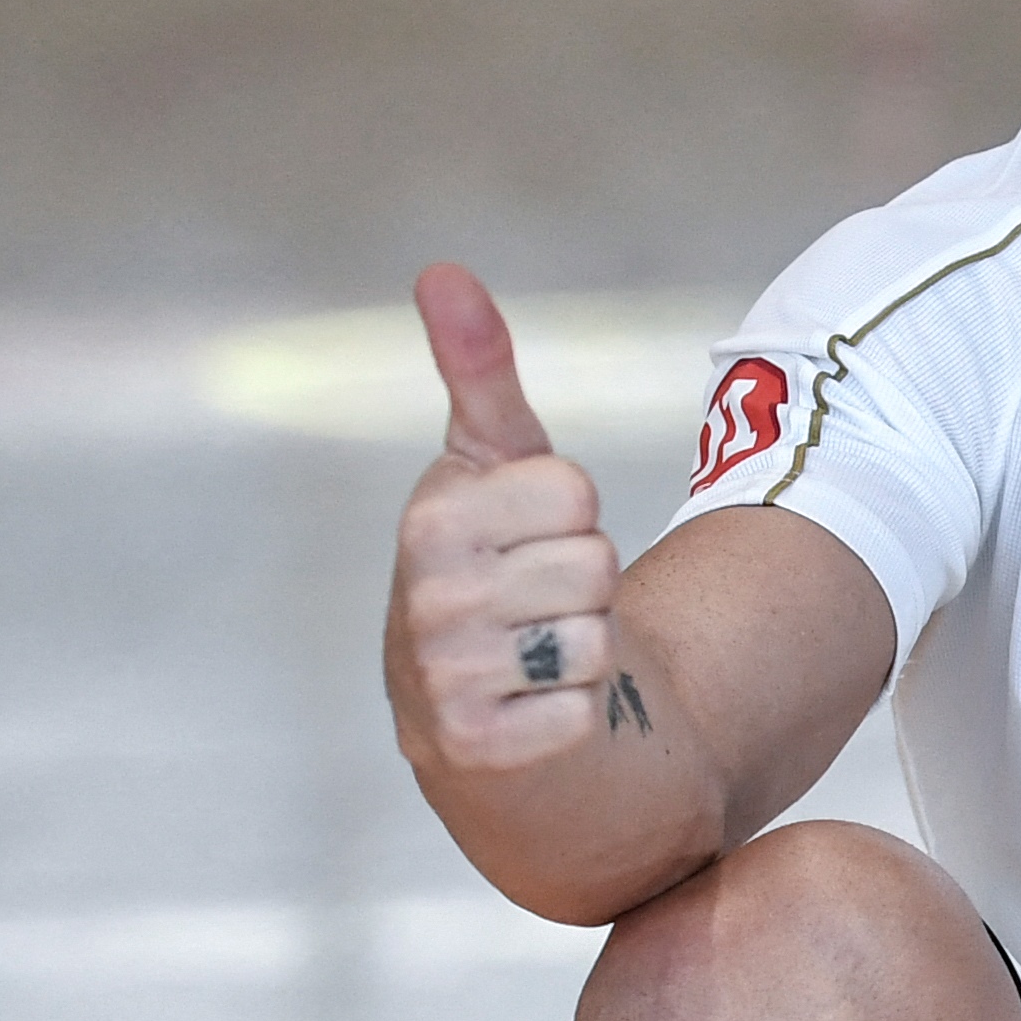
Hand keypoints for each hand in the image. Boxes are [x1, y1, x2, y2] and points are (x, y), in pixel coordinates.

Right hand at [386, 263, 628, 768]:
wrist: (478, 712)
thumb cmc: (497, 572)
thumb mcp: (493, 468)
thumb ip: (478, 372)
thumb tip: (442, 270)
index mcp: (430, 518)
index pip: (574, 491)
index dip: (573, 516)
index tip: (532, 539)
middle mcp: (425, 598)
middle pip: (595, 563)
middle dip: (586, 586)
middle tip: (540, 604)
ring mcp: (444, 677)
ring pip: (595, 639)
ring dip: (585, 651)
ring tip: (537, 653)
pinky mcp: (477, 749)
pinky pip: (584, 712)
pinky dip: (577, 715)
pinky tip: (535, 712)